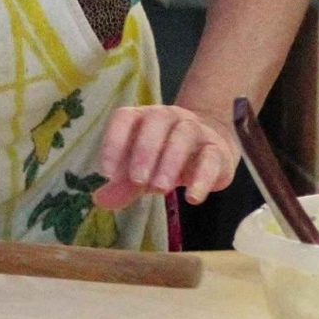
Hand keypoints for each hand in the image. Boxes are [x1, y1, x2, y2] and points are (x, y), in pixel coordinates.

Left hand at [93, 105, 239, 210]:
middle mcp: (169, 118)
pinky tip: (192, 198)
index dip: (114, 142)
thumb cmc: (165, 159)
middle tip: (138, 180)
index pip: (126, 118)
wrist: (211, 149)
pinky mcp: (218, 150)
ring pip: (184, 135)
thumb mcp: (141, 173)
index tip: (107, 173)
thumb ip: (122, 186)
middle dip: (145, 151)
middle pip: (157, 121)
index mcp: (144, 119)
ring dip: (170, 161)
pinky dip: (202, 178)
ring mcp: (196, 131)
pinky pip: (211, 158)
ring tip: (160, 189)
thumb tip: (100, 200)